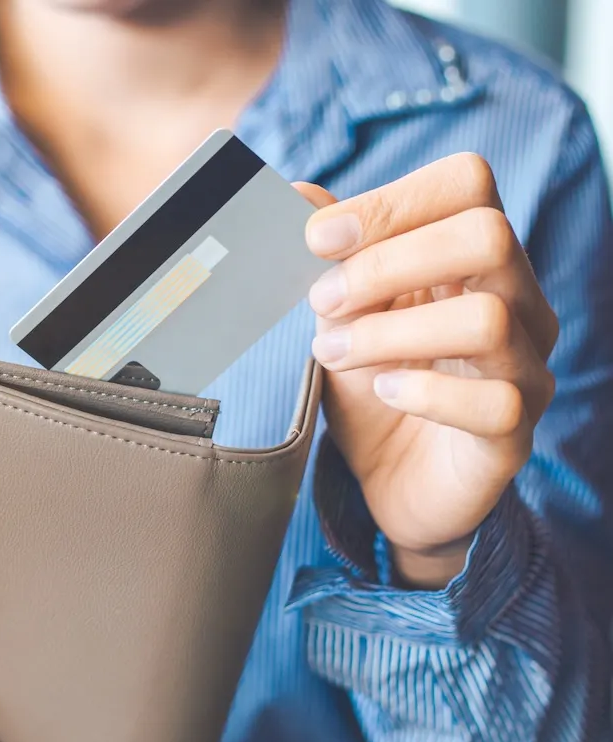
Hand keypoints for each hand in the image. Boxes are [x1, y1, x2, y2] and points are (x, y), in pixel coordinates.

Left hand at [295, 154, 557, 588]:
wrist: (389, 479)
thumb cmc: (372, 383)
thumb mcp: (339, 314)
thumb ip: (327, 255)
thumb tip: (295, 193)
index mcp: (472, 256)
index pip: (468, 183)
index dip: (392, 200)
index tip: (317, 238)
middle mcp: (518, 300)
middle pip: (489, 236)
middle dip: (388, 264)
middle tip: (322, 302)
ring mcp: (525, 367)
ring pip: (487, 321)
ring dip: (389, 334)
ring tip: (331, 354)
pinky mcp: (515, 432)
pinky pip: (494, 403)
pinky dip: (425, 393)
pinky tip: (384, 393)